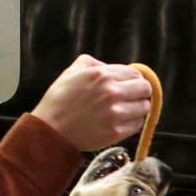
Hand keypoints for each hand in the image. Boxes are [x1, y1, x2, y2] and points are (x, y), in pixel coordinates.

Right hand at [30, 54, 154, 150]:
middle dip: (140, 93)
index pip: (136, 74)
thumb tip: (108, 66)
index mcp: (102, 75)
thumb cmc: (59, 100)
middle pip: (145, 89)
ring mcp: (115, 113)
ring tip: (125, 111)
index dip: (134, 80)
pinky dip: (132, 123)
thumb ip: (91, 63)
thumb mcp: (71, 72)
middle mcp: (112, 92)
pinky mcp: (116, 132)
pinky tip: (120, 122)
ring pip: (145, 107)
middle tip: (132, 98)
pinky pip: (137, 125)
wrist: (50, 130)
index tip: (130, 86)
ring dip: (138, 108)